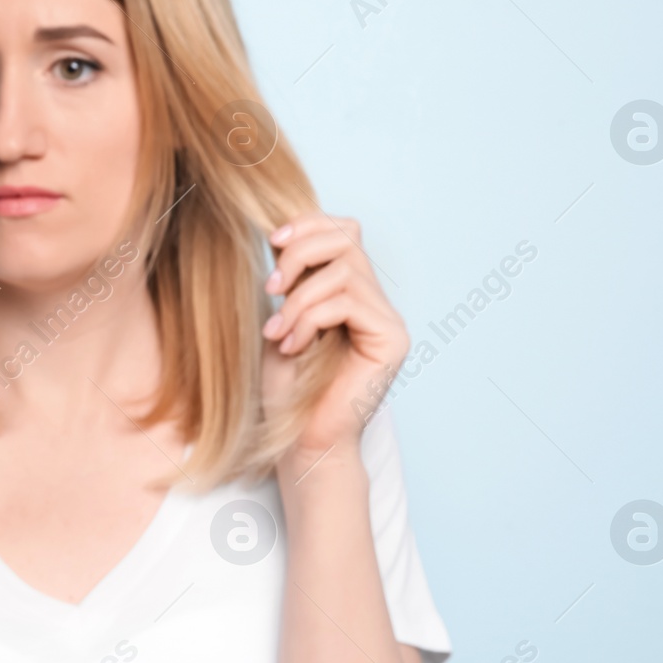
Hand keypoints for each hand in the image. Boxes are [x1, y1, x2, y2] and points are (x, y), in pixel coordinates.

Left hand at [259, 212, 408, 458]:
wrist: (299, 437)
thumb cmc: (286, 386)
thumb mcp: (280, 316)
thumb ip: (289, 276)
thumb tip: (279, 233)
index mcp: (350, 290)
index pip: (343, 230)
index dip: (307, 225)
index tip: (271, 243)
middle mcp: (375, 300)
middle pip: (347, 236)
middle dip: (300, 253)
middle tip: (271, 289)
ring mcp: (387, 319)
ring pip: (344, 270)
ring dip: (298, 299)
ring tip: (277, 333)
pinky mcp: (391, 339)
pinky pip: (347, 302)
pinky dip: (309, 318)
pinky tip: (292, 346)